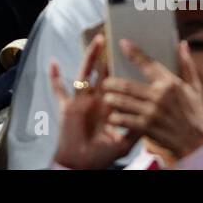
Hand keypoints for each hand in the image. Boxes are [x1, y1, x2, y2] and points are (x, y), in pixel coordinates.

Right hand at [51, 33, 141, 168]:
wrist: (82, 164)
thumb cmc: (101, 156)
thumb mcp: (123, 143)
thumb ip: (135, 131)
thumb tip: (150, 118)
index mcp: (109, 107)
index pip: (119, 84)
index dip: (124, 71)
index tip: (132, 56)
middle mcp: (96, 100)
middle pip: (103, 73)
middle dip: (108, 57)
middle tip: (115, 38)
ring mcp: (82, 101)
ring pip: (86, 73)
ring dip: (91, 57)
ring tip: (98, 40)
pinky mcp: (68, 107)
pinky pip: (59, 90)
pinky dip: (54, 78)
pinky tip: (53, 62)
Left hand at [101, 39, 202, 163]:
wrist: (198, 144)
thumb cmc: (195, 114)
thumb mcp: (195, 88)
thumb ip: (187, 65)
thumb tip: (183, 43)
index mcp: (170, 84)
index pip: (148, 64)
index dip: (134, 52)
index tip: (122, 43)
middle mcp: (160, 96)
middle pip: (127, 85)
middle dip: (112, 83)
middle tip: (106, 82)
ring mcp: (152, 112)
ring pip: (123, 102)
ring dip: (111, 99)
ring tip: (106, 98)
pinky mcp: (147, 127)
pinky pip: (125, 120)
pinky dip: (116, 118)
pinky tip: (112, 117)